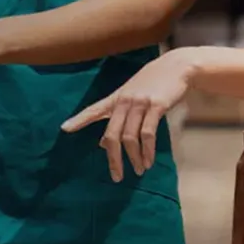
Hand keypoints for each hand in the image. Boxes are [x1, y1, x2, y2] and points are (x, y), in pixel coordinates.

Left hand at [59, 49, 198, 180]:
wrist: (178, 66)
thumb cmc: (154, 84)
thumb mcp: (132, 96)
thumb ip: (118, 117)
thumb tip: (104, 144)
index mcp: (116, 98)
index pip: (93, 110)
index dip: (79, 119)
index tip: (64, 128)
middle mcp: (124, 101)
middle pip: (112, 134)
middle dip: (114, 158)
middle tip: (117, 176)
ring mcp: (140, 103)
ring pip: (130, 137)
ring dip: (134, 158)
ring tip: (138, 170)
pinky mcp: (156, 106)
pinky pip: (148, 133)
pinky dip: (148, 150)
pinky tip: (149, 161)